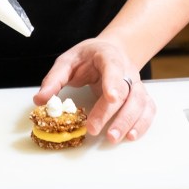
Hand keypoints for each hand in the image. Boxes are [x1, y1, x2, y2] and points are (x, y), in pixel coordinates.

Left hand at [33, 39, 155, 143]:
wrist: (111, 50)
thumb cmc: (87, 57)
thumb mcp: (67, 61)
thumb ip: (54, 79)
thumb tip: (40, 100)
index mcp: (108, 56)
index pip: (113, 67)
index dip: (113, 82)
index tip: (111, 98)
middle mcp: (126, 70)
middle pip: (126, 91)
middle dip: (112, 112)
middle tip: (95, 130)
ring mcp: (136, 83)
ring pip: (139, 102)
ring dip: (129, 121)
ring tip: (113, 138)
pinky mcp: (141, 96)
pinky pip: (148, 109)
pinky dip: (143, 123)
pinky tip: (131, 136)